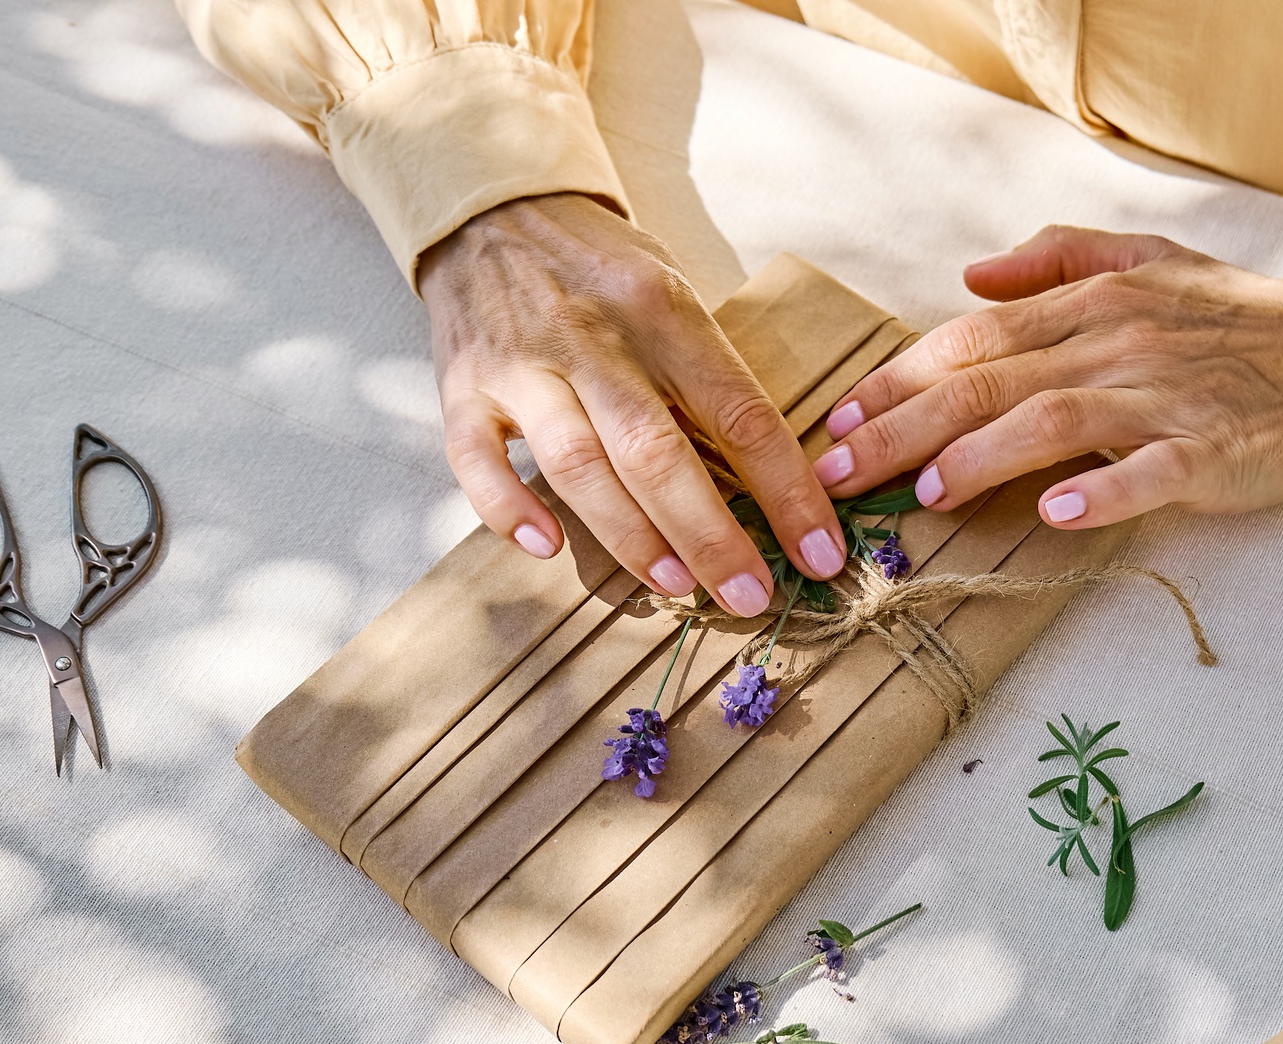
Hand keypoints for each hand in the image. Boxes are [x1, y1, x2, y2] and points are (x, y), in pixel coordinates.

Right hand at [417, 192, 845, 616]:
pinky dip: (508, 510)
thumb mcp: (671, 295)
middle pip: (656, 452)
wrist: (492, 208)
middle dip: (710, 535)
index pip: (738, 413)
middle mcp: (592, 337)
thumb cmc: (602, 272)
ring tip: (677, 587)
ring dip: (630, 536)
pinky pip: (476, 461)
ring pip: (577, 465)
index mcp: (663, 311)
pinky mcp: (463, 387)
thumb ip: (706, 377)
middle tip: (751, 596)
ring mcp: (521, 364)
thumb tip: (773, 484)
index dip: (786, 491)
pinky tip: (547, 548)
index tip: (819, 554)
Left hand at [812, 227, 1282, 526]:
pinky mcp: (1216, 450)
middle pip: (989, 380)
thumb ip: (1060, 258)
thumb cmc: (1246, 319)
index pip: (973, 336)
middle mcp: (1118, 343)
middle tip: (836, 475)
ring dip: (981, 456)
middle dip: (900, 427)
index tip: (840, 421)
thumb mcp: (1153, 261)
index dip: (899, 378)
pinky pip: (1152, 470)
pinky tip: (1058, 514)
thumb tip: (975, 271)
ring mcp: (1167, 398)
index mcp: (1094, 305)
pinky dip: (1104, 490)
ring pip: (1053, 417)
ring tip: (924, 492)